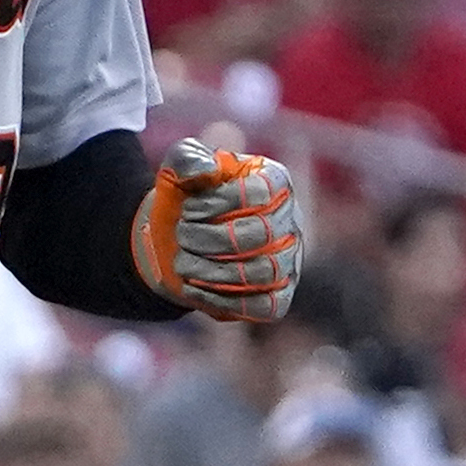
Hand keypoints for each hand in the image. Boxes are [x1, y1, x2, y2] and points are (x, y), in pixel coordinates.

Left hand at [134, 141, 305, 323]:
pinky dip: (222, 299)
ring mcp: (288, 261)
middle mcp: (290, 221)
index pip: (259, 193)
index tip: (188, 208)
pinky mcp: (278, 297)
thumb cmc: (186, 198)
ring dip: (211, 270)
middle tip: (181, 235)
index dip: (217, 203)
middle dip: (209, 238)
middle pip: (261, 235)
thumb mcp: (178, 169)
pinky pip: (262, 306)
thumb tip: (206, 170)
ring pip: (260, 273)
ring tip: (182, 262)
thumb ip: (189, 159)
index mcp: (276, 181)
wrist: (175, 241)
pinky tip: (193, 287)